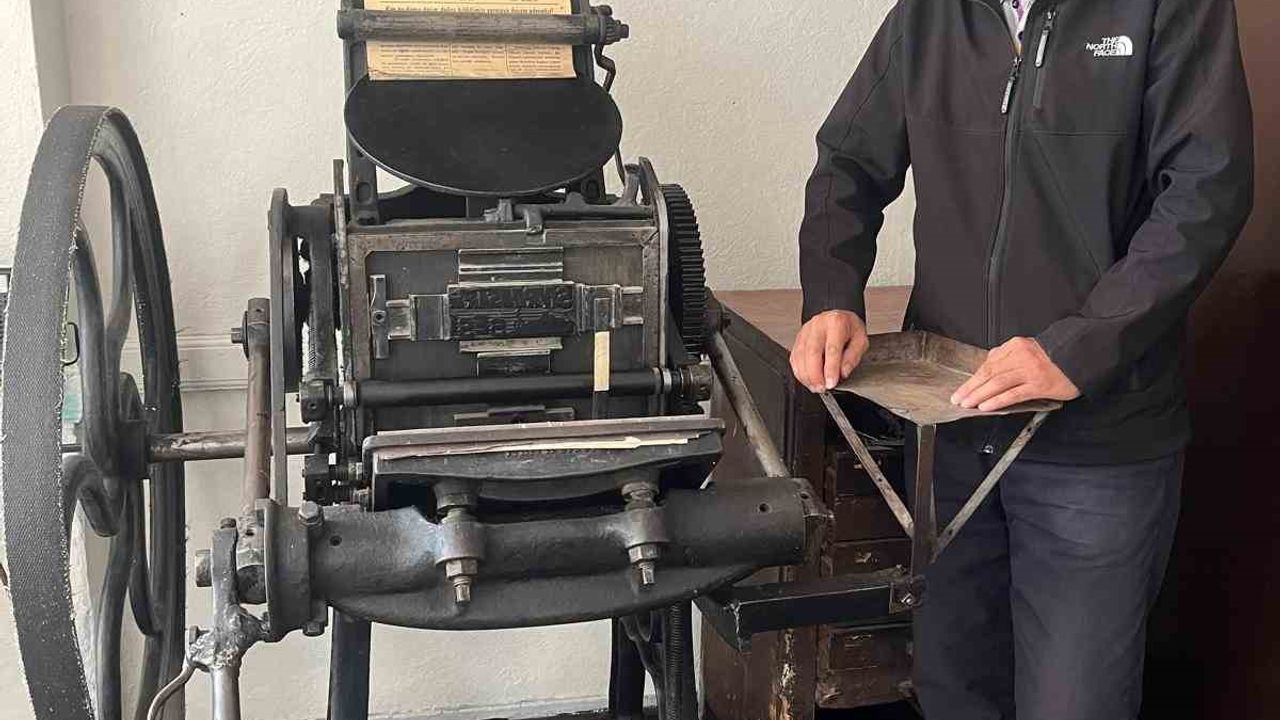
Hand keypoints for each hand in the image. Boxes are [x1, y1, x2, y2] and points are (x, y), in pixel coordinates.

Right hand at [790, 310, 868, 392]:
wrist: (838, 317)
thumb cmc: (849, 329)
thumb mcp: (861, 340)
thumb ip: (853, 357)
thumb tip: (843, 372)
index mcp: (836, 323)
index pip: (832, 349)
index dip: (830, 369)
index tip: (831, 383)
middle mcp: (818, 325)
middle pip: (812, 352)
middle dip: (815, 374)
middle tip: (821, 388)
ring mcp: (805, 331)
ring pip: (800, 355)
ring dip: (806, 375)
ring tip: (815, 387)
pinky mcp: (798, 339)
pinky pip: (794, 357)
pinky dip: (799, 371)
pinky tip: (806, 380)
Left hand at [951, 337, 1080, 411]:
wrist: (1082, 356)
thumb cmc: (1055, 356)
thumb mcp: (1028, 348)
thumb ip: (1008, 354)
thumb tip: (989, 362)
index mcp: (1015, 346)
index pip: (988, 364)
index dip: (973, 379)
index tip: (962, 389)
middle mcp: (1020, 356)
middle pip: (988, 374)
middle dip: (970, 388)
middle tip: (958, 399)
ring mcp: (1030, 371)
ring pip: (997, 384)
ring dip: (979, 395)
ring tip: (967, 404)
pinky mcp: (1039, 385)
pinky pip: (1013, 394)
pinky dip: (997, 400)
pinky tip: (986, 406)